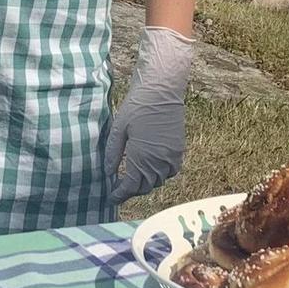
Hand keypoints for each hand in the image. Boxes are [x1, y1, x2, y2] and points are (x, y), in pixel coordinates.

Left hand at [105, 26, 195, 203]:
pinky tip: (152, 169)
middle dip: (132, 191)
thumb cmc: (136, 106)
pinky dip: (161, 175)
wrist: (161, 90)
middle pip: (145, 186)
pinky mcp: (179, 148)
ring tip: (134, 180)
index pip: (130, 186)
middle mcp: (159, 161)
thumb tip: (109, 173)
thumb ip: (113, 154)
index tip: (111, 197)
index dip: (120, 194)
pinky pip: (171, 171)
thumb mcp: (118, 129)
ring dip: (146, 183)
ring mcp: (171, 155)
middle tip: (120, 189)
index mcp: (142, 158)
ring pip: (159, 180)